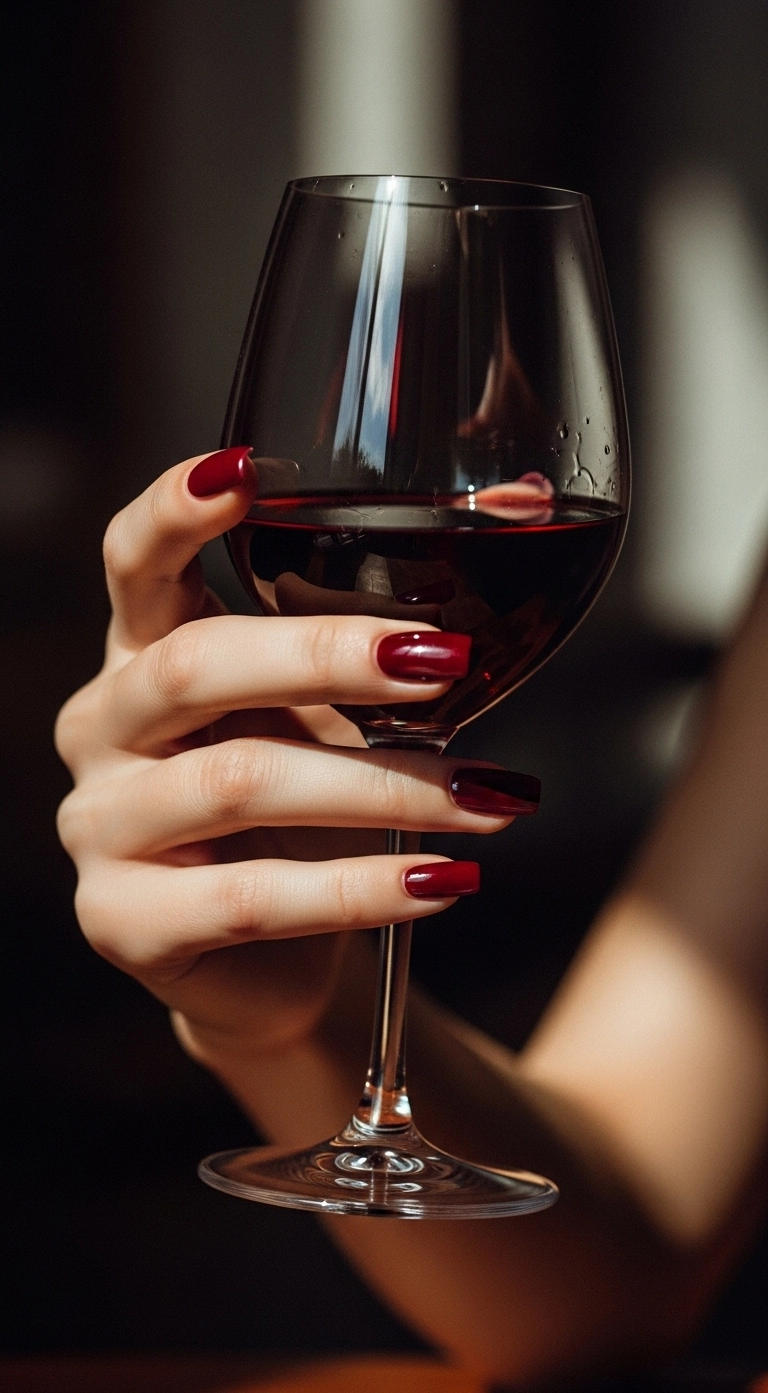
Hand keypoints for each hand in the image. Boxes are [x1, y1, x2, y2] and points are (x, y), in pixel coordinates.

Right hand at [55, 448, 537, 1066]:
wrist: (268, 960)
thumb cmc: (302, 811)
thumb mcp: (333, 715)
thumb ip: (391, 637)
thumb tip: (520, 507)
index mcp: (142, 653)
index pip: (133, 563)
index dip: (174, 511)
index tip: (248, 469)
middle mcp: (103, 727)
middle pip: (195, 665)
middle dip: (328, 655)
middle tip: (444, 656)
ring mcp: (102, 826)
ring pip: (239, 781)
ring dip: (383, 787)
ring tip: (486, 798)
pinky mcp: (125, 921)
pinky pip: (251, 897)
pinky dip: (362, 888)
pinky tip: (443, 880)